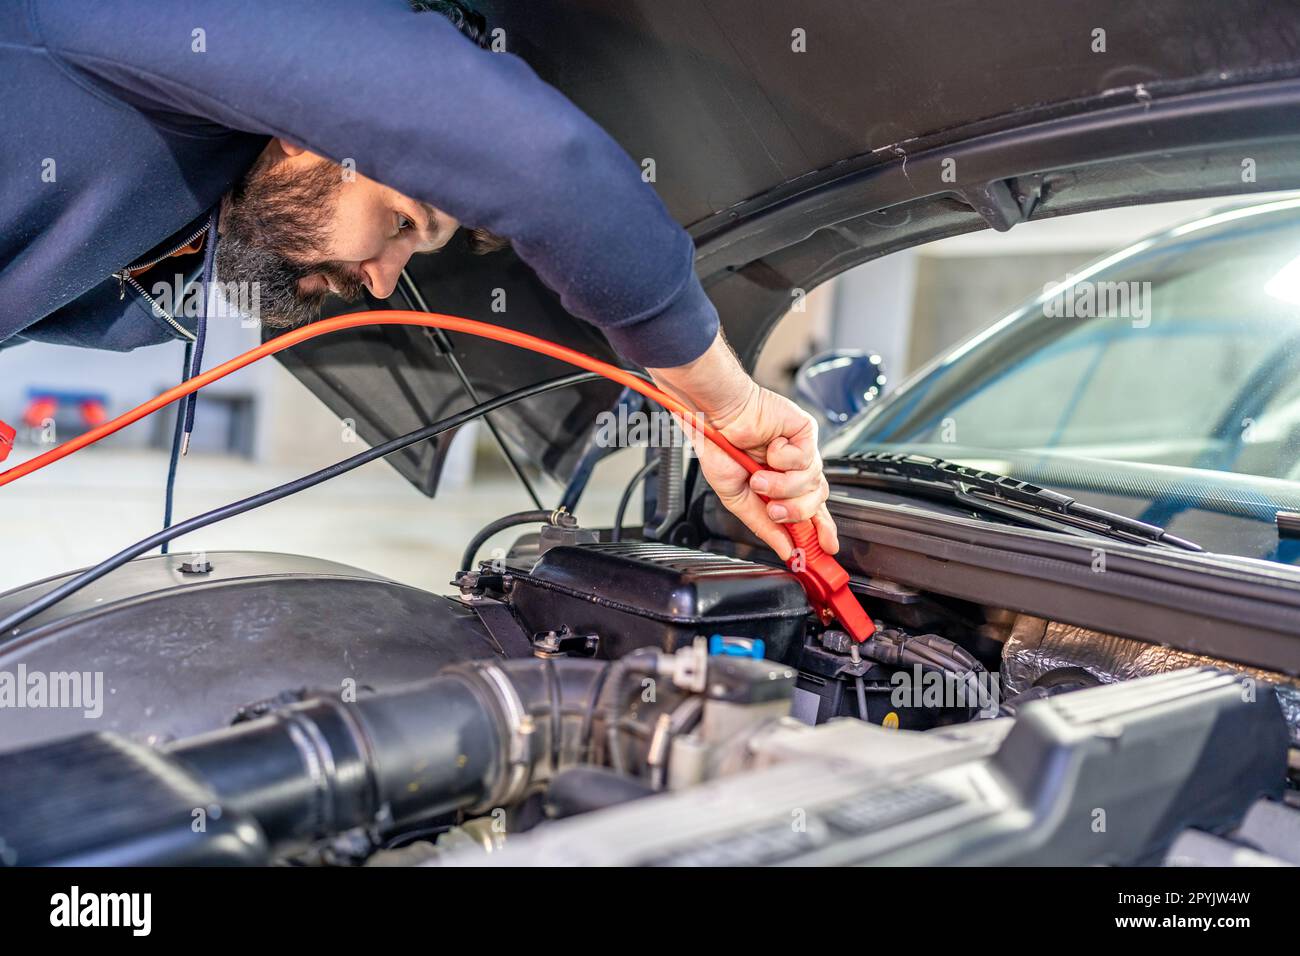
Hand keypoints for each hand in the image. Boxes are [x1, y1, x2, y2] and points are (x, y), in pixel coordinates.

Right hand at [648, 333, 838, 561]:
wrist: (715, 417)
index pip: (810, 513)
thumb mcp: (737, 498)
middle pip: (817, 502)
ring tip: (760, 476)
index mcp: (780, 486)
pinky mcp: (805, 432)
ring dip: (783, 485)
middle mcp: (794, 469)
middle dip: (796, 511)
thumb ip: (763, 525)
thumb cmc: (719, 448)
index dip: (820, 531)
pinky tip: (770, 446)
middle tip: (773, 508)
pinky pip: (807, 459)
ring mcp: (802, 450)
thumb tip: (786, 550)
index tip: (825, 549)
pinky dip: (783, 458)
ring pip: (813, 483)